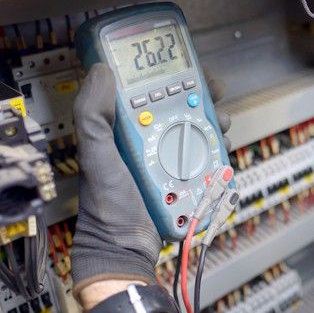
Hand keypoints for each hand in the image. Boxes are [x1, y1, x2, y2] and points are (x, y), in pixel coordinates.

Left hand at [71, 63, 230, 308]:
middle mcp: (147, 138)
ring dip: (213, 120)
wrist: (125, 249)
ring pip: (197, 128)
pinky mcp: (185, 176)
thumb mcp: (95, 155)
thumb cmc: (105, 206)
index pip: (147, 88)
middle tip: (214, 91)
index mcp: (123, 127)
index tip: (187, 65)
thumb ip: (92, 114)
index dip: (169, 73)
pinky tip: (221, 147)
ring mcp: (168, 158)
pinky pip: (206, 156)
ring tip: (220, 122)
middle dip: (201, 94)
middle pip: (180, 105)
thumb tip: (101, 71)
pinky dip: (217, 149)